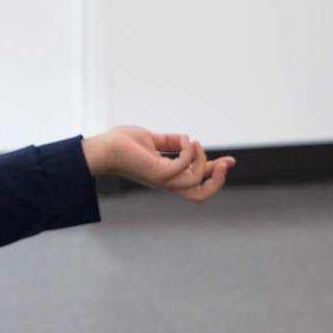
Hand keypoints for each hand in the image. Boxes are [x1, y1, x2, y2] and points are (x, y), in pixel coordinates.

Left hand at [82, 125, 232, 202]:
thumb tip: (186, 138)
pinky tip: (184, 139)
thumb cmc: (121, 144)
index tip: (230, 160)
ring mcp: (162, 179)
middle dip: (218, 180)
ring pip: (195, 184)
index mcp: (168, 175)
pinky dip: (188, 153)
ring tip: (193, 142)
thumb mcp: (152, 140)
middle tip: (224, 162)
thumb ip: (169, 141)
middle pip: (201, 195)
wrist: (102, 148)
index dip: (216, 173)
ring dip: (202, 161)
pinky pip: (183, 169)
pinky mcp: (156, 173)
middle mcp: (167, 181)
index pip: (198, 180)